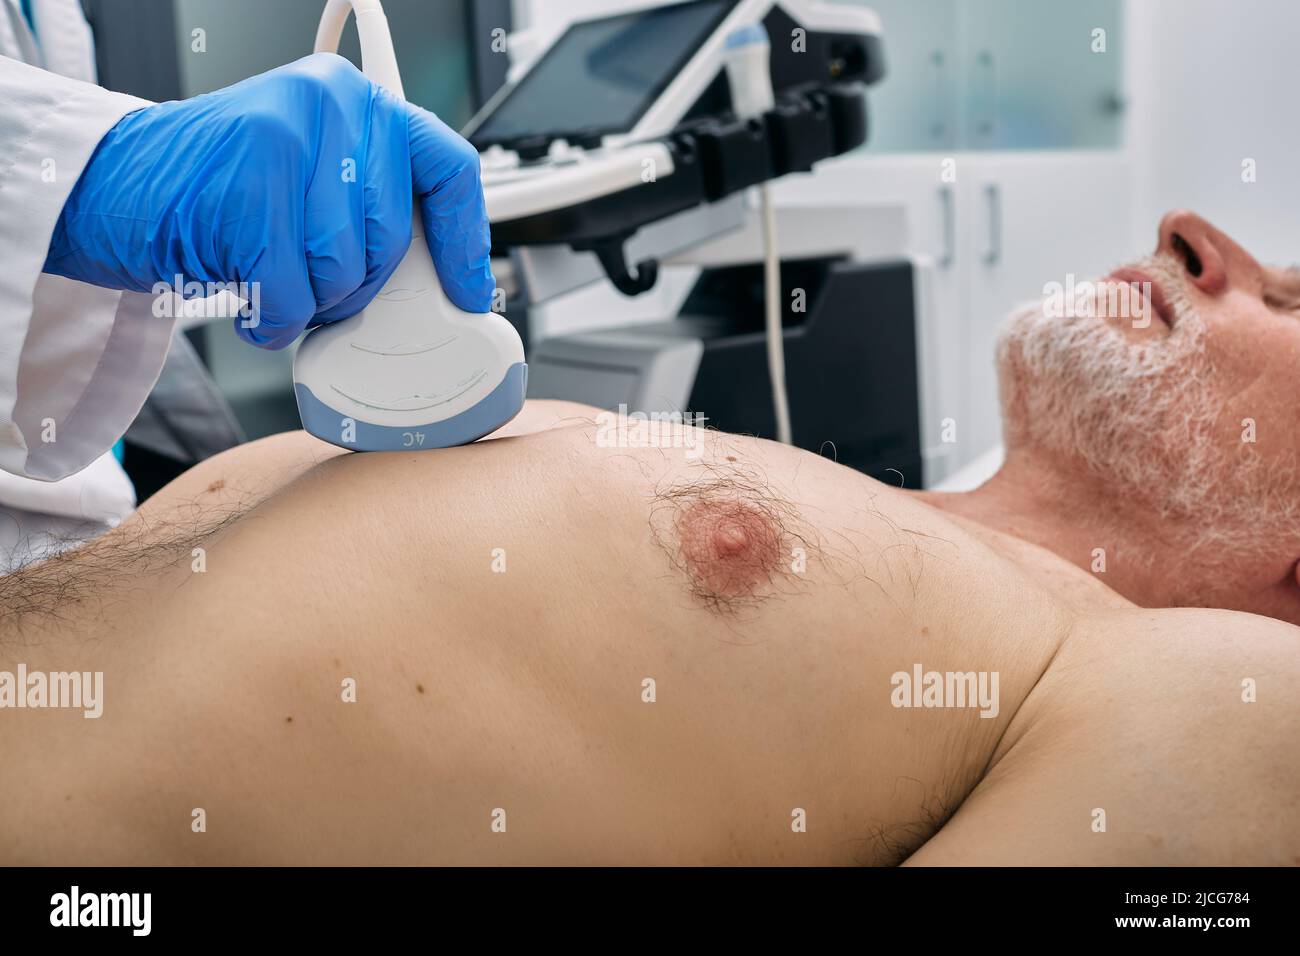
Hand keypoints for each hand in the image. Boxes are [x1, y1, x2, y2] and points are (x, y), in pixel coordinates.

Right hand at [44, 53, 494, 349]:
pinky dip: (272, 318)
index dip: (465, 242)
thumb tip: (439, 275)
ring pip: (345, 270)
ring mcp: (288, 142)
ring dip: (310, 299)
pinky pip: (294, 295)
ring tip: (269, 270)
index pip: (448, 169)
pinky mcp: (249, 192)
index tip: (469, 290)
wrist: (117, 183)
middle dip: (357, 281)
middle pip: (392, 238)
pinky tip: (250, 297)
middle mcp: (330, 105)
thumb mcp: (314, 171)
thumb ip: (374, 200)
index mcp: (357, 99)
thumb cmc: (219, 188)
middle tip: (312, 277)